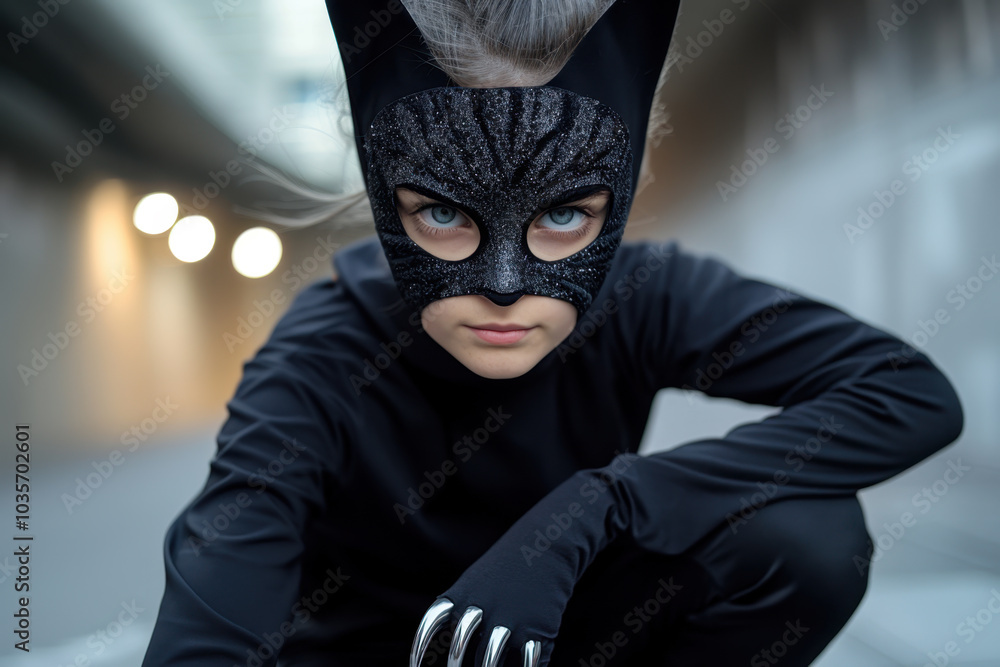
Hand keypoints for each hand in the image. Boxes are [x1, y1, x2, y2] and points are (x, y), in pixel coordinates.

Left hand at [408, 462, 631, 665]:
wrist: (547, 545)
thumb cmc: (507, 568)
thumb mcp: (474, 581)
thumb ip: (456, 611)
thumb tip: (450, 646)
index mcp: (463, 594)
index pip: (432, 623)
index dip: (420, 648)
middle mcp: (482, 606)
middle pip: (461, 646)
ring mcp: (510, 618)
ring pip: (490, 658)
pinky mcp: (537, 628)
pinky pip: (527, 662)